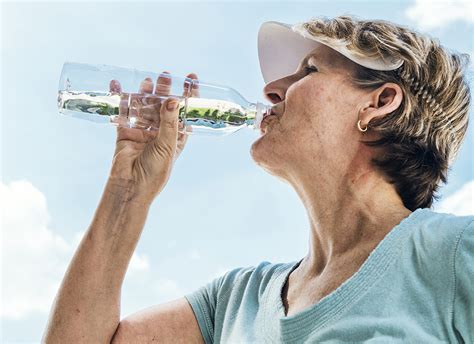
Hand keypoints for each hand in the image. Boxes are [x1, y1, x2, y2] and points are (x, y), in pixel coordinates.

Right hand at [106, 72, 198, 202]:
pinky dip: (121, 98)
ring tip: (147, 80)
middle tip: (166, 75)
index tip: (192, 78)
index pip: (184, 112)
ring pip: (144, 107)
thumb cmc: (155, 171)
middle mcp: (160, 133)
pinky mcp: (125, 132)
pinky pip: (123, 112)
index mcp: (176, 138)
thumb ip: (169, 122)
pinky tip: (119, 85)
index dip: (189, 95)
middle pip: (164, 107)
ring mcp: (142, 132)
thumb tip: (173, 99)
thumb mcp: (167, 145)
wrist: (131, 187)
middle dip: (165, 90)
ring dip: (145, 93)